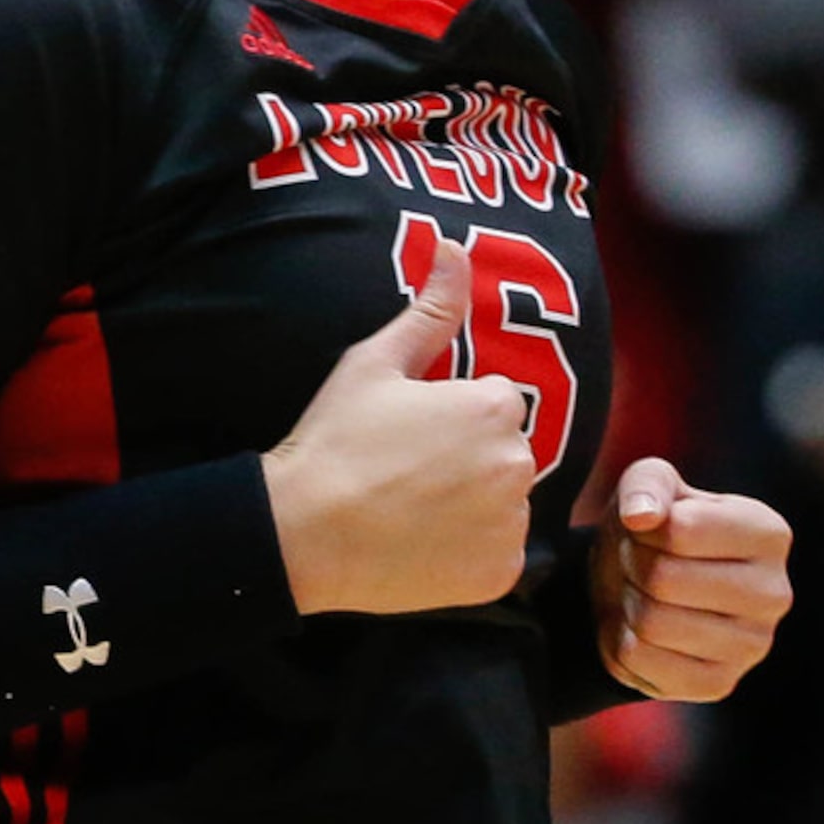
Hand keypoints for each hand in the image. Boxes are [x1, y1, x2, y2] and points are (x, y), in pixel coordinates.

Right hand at [264, 244, 536, 614]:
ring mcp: (511, 525)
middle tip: (408, 467)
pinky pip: (499, 552)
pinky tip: (423, 540)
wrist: (306, 534)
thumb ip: (430, 310)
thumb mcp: (375, 362)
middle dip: (470, 455)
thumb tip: (456, 249)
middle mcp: (516, 465)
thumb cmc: (337, 441)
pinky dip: (471, 550)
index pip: (498, 402)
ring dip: (474, 502)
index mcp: (493, 407)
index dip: (454, 413)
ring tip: (413, 506)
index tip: (411, 430)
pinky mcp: (500, 575)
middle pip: (506, 450)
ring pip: (504, 501)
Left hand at [591, 458, 791, 701]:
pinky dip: (621, 641)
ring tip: (639, 591)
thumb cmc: (655, 528)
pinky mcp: (719, 684)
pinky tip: (640, 629)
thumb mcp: (650, 484)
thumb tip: (641, 516)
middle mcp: (773, 594)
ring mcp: (753, 646)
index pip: (680, 531)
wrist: (642, 585)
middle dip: (631, 565)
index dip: (643, 527)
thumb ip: (646, 484)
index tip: (646, 528)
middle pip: (663, 580)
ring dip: (625, 602)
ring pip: (651, 623)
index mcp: (769, 534)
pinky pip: (641, 661)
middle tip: (636, 561)